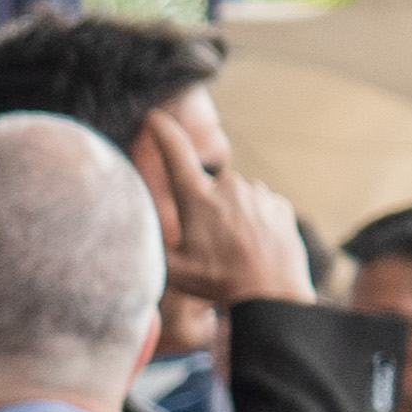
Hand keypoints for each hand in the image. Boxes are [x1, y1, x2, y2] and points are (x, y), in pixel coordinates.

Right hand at [137, 104, 297, 317]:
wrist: (272, 294)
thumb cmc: (219, 283)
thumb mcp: (173, 270)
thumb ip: (152, 245)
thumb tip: (132, 236)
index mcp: (196, 198)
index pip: (174, 152)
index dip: (162, 132)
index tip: (155, 118)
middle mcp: (227, 186)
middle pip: (208, 187)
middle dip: (206, 207)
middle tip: (208, 244)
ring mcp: (257, 194)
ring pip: (236, 197)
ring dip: (232, 216)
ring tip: (234, 250)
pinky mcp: (279, 205)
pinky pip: (261, 207)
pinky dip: (256, 222)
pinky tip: (255, 248)